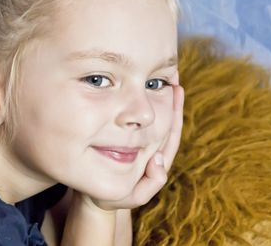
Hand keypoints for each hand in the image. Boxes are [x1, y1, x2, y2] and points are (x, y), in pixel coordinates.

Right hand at [85, 84, 184, 210]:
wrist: (94, 196)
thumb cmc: (111, 195)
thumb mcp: (132, 195)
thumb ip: (150, 183)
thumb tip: (159, 160)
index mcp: (156, 158)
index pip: (171, 131)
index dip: (175, 111)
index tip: (176, 89)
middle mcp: (151, 149)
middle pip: (166, 121)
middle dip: (170, 99)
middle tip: (171, 75)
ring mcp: (138, 145)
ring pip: (153, 118)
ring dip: (157, 97)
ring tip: (160, 77)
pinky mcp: (125, 141)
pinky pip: (136, 120)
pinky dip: (139, 103)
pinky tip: (135, 89)